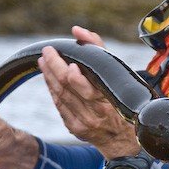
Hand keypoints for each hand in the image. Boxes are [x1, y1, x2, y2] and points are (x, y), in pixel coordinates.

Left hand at [38, 26, 139, 159]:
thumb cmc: (122, 98)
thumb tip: (77, 30)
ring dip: (49, 76)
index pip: (85, 86)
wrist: (124, 138)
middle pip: (67, 88)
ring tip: (44, 61)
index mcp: (108, 99)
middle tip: (47, 52)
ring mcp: (83, 122)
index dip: (72, 74)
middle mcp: (95, 112)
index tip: (65, 58)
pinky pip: (60, 106)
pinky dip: (53, 90)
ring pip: (60, 96)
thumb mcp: (117, 72)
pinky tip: (49, 79)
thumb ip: (97, 48)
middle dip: (54, 67)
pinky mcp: (75, 128)